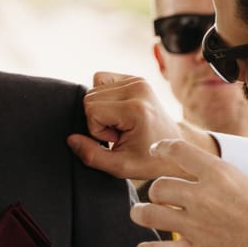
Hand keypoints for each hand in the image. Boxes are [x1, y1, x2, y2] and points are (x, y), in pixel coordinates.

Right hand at [66, 72, 214, 180]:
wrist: (176, 146)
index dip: (96, 129)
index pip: (91, 109)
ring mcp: (138, 81)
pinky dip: (104, 97)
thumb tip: (71, 139)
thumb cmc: (151, 158)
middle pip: (90, 96)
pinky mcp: (136, 79)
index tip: (116, 139)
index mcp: (136, 108)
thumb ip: (91, 155)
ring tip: (120, 123)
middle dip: (96, 118)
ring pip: (94, 87)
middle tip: (118, 133)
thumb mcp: (120, 167)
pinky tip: (118, 113)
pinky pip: (102, 80)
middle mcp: (138, 88)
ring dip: (100, 109)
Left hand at [126, 140, 247, 246]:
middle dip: (154, 193)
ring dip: (142, 215)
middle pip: (157, 186)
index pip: (179, 150)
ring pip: (148, 214)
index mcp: (220, 175)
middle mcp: (202, 197)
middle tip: (158, 199)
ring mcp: (195, 226)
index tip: (156, 150)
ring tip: (142, 217)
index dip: (163, 148)